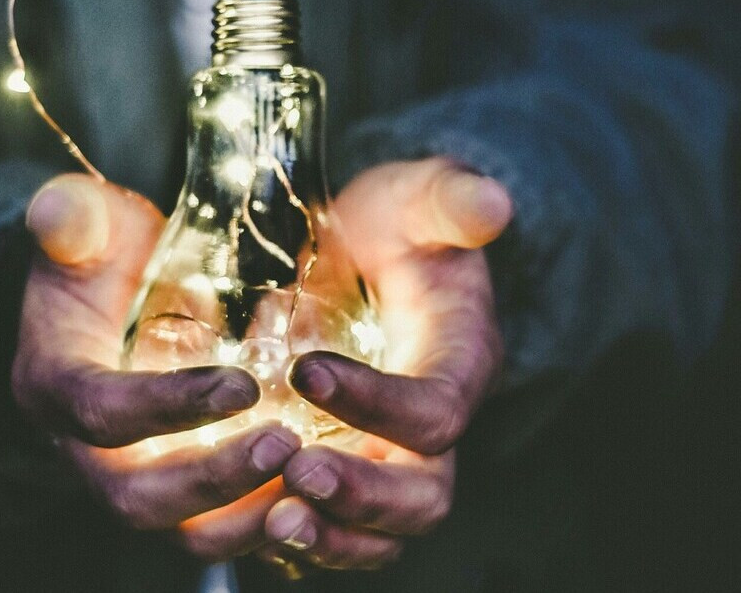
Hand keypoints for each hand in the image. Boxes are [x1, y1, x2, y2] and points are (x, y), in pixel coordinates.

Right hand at [12, 174, 300, 537]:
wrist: (104, 302)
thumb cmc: (99, 259)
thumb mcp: (85, 226)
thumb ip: (73, 217)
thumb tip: (58, 212)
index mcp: (55, 385)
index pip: (100, 412)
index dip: (167, 406)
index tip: (242, 385)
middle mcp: (85, 451)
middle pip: (138, 498)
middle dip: (213, 481)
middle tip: (286, 445)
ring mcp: (133, 479)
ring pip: (182, 531)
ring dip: (247, 517)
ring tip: (313, 479)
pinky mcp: (178, 492)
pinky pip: (218, 529)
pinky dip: (267, 522)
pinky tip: (320, 494)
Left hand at [261, 158, 512, 572]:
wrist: (367, 253)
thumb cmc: (395, 226)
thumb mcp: (418, 198)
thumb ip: (449, 200)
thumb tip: (492, 203)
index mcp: (459, 365)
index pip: (435, 410)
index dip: (378, 403)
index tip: (306, 371)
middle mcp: (430, 428)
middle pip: (422, 495)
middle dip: (363, 496)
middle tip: (297, 474)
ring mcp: (389, 458)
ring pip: (381, 533)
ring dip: (330, 537)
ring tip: (273, 522)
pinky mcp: (347, 471)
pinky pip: (334, 531)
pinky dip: (299, 542)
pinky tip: (248, 524)